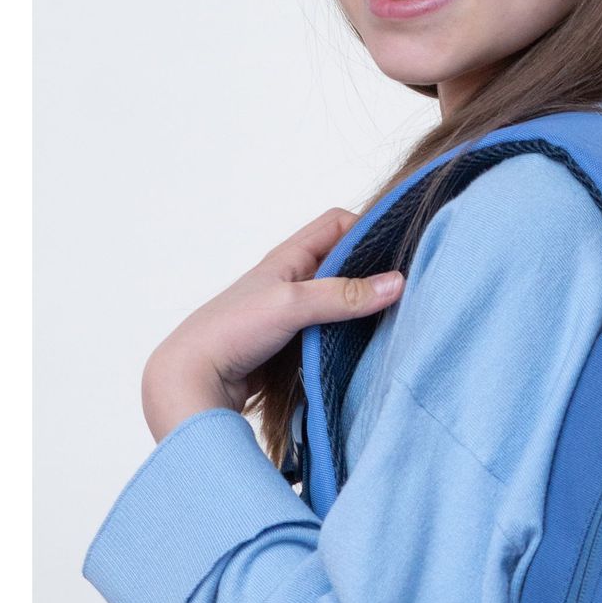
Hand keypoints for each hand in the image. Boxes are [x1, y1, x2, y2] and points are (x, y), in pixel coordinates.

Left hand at [140, 206, 404, 441]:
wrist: (194, 379)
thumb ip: (344, 294)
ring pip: (340, 298)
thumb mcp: (293, 304)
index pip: (337, 223)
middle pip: (344, 261)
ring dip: (364, 305)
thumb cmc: (232, 331)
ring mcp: (294, 312)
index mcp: (289, 257)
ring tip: (395, 315)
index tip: (399, 247)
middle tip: (407, 284)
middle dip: (373, 267)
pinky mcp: (294, 342)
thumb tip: (397, 283)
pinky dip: (352, 332)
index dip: (368, 226)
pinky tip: (369, 344)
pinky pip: (332, 328)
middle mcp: (293, 279)